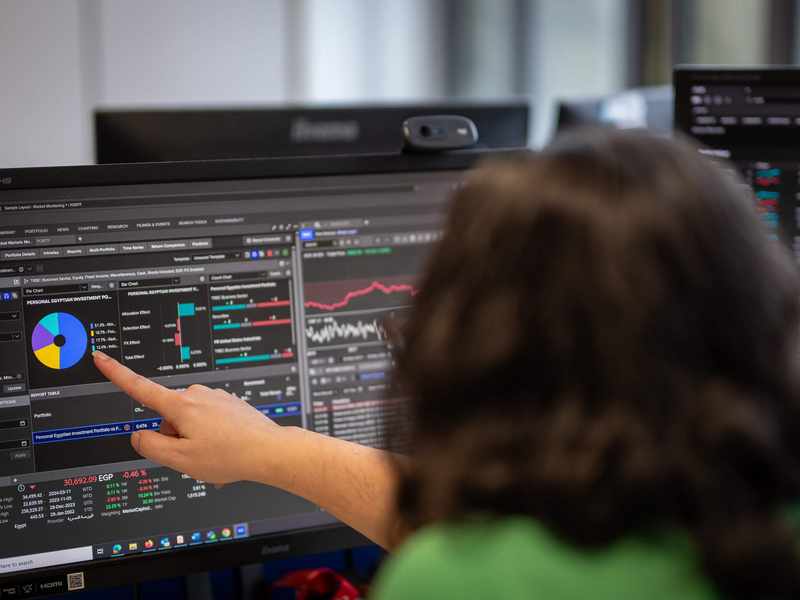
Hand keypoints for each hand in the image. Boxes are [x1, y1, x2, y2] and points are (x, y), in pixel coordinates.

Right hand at [93, 351, 286, 483]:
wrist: (270, 450)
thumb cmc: (230, 455)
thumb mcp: (181, 460)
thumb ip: (151, 446)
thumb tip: (139, 435)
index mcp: (181, 406)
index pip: (139, 387)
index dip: (116, 373)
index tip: (101, 357)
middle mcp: (197, 395)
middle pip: (167, 417)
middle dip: (174, 436)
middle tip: (196, 455)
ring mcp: (214, 397)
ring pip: (188, 420)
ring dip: (195, 438)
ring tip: (216, 454)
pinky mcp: (228, 403)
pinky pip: (207, 421)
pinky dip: (211, 436)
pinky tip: (226, 449)